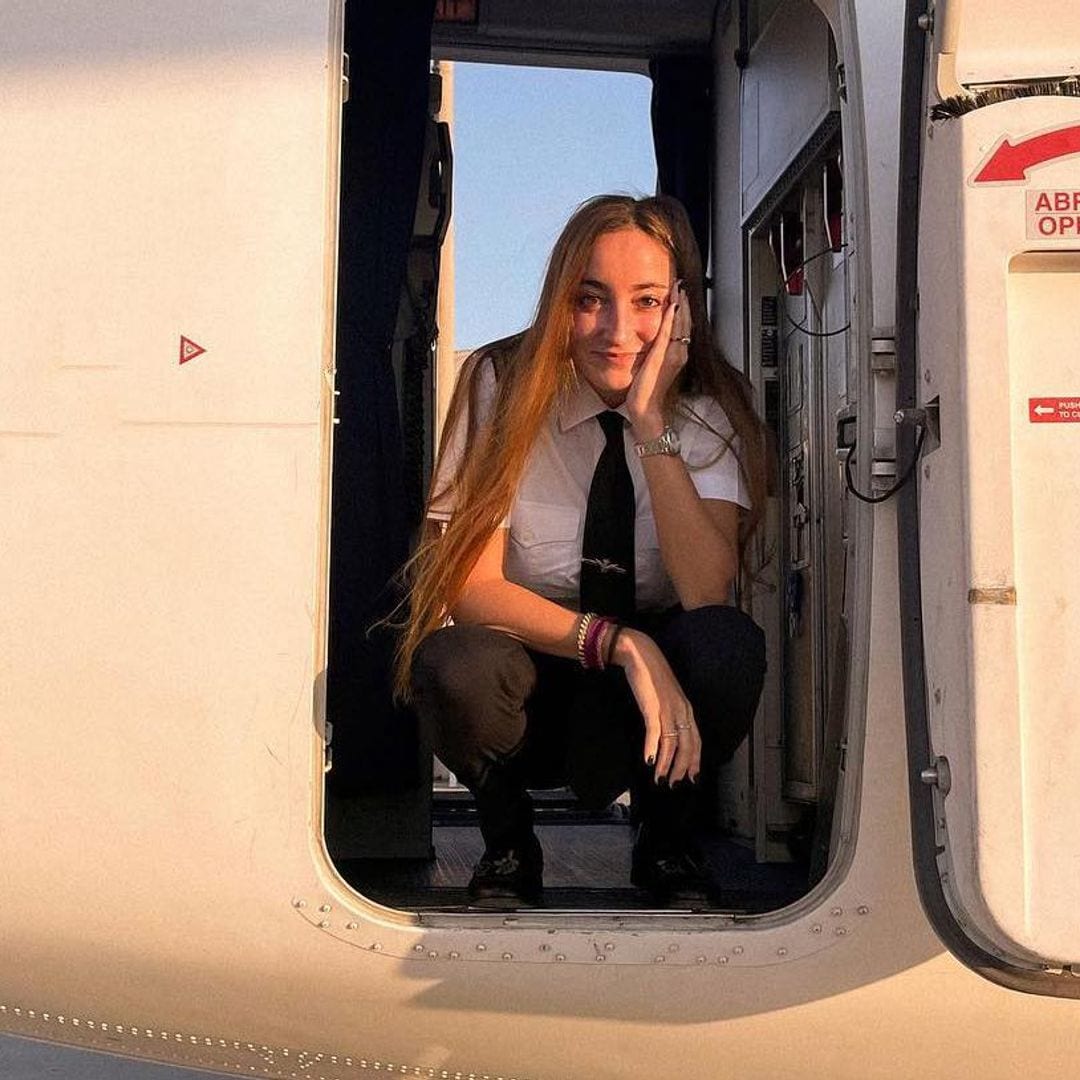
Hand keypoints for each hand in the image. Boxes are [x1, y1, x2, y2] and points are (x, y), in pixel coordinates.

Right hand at [610, 627, 701, 783]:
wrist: (641, 654)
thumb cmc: (652, 675)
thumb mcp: (666, 697)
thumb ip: (669, 714)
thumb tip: (666, 734)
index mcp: (686, 709)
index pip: (695, 740)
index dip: (695, 760)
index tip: (691, 776)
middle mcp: (681, 711)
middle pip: (687, 746)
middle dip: (681, 768)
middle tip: (673, 783)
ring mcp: (667, 709)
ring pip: (671, 743)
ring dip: (665, 764)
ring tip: (659, 778)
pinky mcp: (652, 707)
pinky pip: (655, 733)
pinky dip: (652, 749)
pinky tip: (649, 761)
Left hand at [625, 281, 691, 439]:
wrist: (645, 409)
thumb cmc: (647, 390)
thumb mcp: (654, 364)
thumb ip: (657, 350)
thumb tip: (654, 336)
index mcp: (678, 354)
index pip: (684, 326)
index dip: (684, 308)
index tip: (681, 292)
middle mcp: (680, 353)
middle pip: (685, 321)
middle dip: (684, 301)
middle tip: (681, 283)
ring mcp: (673, 356)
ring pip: (680, 325)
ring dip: (680, 305)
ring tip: (679, 288)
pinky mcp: (661, 358)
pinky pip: (668, 334)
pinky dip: (671, 319)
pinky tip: (671, 306)